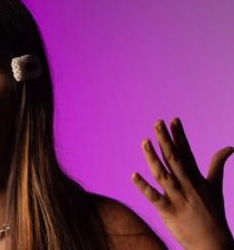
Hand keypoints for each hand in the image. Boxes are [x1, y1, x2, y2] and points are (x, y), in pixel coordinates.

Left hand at [132, 117, 233, 249]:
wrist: (213, 243)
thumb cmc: (213, 213)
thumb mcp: (215, 186)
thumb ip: (218, 165)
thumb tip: (229, 148)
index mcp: (196, 177)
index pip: (186, 152)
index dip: (179, 136)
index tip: (173, 119)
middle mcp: (187, 185)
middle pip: (174, 159)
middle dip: (165, 140)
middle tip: (157, 122)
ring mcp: (178, 198)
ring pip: (163, 175)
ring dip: (153, 158)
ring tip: (144, 141)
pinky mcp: (168, 211)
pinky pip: (154, 197)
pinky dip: (144, 187)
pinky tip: (133, 175)